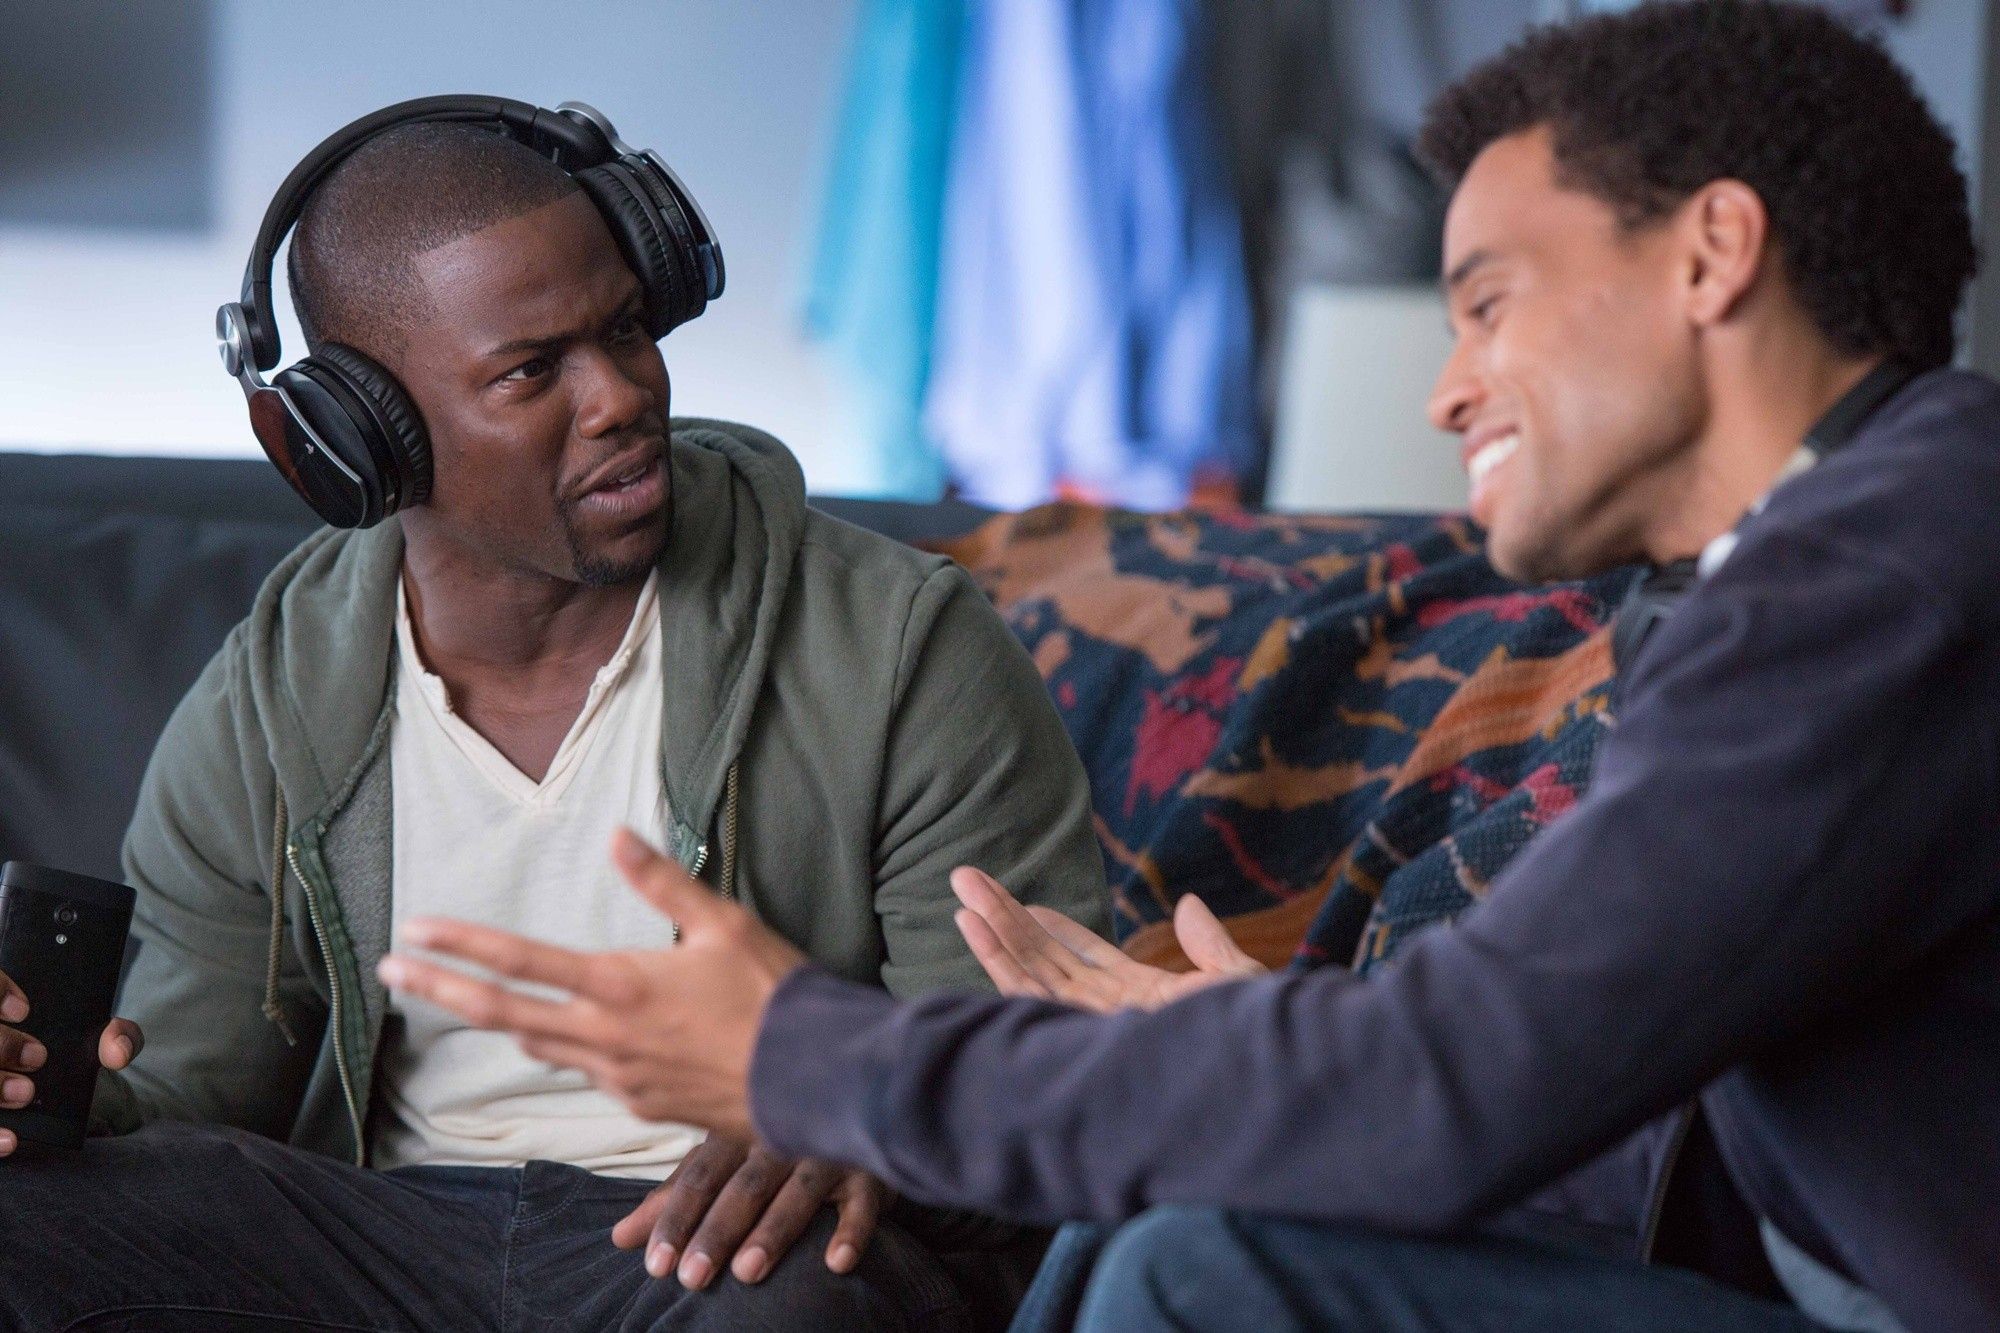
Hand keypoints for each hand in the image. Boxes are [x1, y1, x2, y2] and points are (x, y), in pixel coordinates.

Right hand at [0, 969, 142, 1156]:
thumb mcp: (99, 1039)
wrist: (62, 1098)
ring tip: (25, 1093)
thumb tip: (116, 1051)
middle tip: (38, 1057)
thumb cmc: (69, 1056)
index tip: (24, 1010)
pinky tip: (11, 1139)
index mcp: (4, 1011)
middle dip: (2, 1045)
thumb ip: (119, 1035)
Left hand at [376, 827, 805, 1139]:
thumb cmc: (776, 994)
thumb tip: (617, 836)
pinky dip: (572, 1048)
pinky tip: (586, 1037)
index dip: (459, 946)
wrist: (817, 1080)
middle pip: (504, 1013)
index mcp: (620, 985)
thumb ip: (663, 882)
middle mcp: (607, 1038)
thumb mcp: (726, 924)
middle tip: (391, 972)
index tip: (411, 933)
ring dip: (505, 1020)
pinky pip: (590, 1073)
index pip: (519, 962)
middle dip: (441, 991)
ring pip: (542, 1046)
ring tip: (477, 1001)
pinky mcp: (643, 1106)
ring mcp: (621, 1078)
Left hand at [613, 1134, 889, 1288]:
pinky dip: (852, 1229)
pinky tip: (836, 1263)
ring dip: (774, 1231)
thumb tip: (619, 1238)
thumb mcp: (723, 1160)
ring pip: (798, 1190)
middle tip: (691, 1278)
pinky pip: (864, 1199)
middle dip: (717, 1231)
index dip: (676, 1219)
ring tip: (748, 1273)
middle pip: (743, 1185)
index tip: (655, 1264)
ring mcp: (827, 1150)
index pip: (699, 1176)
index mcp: (738, 1131)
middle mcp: (781, 1136)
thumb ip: (676, 1197)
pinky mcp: (870, 1169)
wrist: (854, 1097)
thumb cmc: (774, 1142)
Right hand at [951, 868, 1263, 1012]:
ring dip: (992, 929)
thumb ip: (1209, 944)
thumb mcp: (1236, 981)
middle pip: (1044, 954)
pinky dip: (995, 958)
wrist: (1248, 1077)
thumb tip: (1188, 903)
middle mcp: (1106, 1010)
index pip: (1086, 956)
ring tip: (962, 894)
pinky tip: (972, 927)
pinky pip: (1024, 990)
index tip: (1025, 904)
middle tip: (967, 878)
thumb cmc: (1251, 1043)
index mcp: (1142, 996)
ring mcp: (1086, 1021)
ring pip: (1027, 967)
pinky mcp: (1072, 1029)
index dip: (1055, 928)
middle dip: (1005, 916)